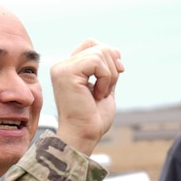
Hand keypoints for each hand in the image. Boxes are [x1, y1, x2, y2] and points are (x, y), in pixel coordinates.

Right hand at [51, 39, 124, 154]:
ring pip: (99, 52)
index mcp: (70, 69)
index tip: (117, 74)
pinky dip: (105, 78)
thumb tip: (116, 53)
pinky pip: (96, 62)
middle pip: (98, 46)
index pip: (92, 45)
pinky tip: (98, 94)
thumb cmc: (93, 119)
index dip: (109, 56)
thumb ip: (107, 71)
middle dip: (112, 67)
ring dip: (110, 75)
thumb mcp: (105, 88)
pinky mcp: (66, 73)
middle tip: (107, 89)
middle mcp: (63, 66)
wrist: (84, 135)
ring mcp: (62, 69)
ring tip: (101, 94)